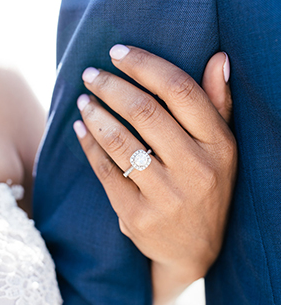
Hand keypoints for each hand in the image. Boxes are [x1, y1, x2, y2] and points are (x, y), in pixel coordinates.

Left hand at [74, 46, 236, 303]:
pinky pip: (106, 172)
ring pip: (121, 142)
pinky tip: (81, 130)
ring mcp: (167, 197)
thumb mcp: (222, 151)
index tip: (117, 52)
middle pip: (145, 112)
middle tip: (90, 74)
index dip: (145, 65)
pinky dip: (89, 146)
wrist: (194, 251)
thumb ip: (217, 106)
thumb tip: (218, 58)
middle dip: (110, 86)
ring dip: (95, 114)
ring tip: (83, 100)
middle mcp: (196, 171)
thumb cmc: (206, 189)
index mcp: (220, 147)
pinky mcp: (138, 218)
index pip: (180, 91)